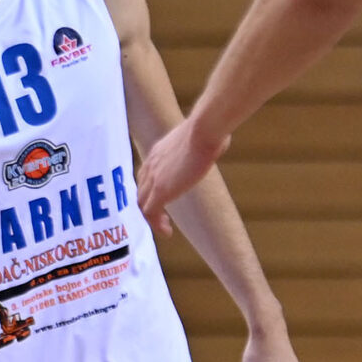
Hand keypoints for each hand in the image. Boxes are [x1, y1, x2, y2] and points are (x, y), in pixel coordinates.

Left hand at [136, 117, 228, 236]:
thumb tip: (221, 141)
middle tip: (161, 218)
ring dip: (151, 219)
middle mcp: (151, 164)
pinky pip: (150, 213)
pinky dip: (155, 224)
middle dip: (148, 206)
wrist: (203, 130)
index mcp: (158, 152)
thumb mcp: (201, 137)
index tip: (162, 200)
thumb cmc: (209, 128)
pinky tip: (167, 232)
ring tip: (165, 229)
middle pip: (141, 190)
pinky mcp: (160, 190)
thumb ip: (203, 144)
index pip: (145, 175)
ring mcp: (153, 178)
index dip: (150, 189)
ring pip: (142, 204)